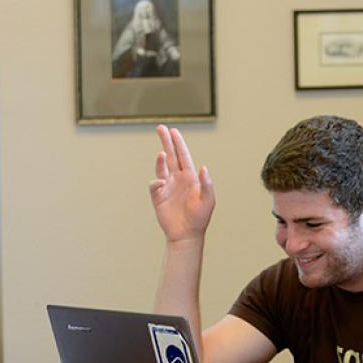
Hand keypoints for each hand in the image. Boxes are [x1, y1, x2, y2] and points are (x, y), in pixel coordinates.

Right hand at [149, 125, 214, 244]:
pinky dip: (156, 182)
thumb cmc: (199, 218)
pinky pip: (154, 185)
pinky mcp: (158, 196)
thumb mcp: (208, 201)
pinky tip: (160, 183)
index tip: (173, 131)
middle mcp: (178, 179)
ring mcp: (167, 187)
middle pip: (171, 156)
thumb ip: (206, 184)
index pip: (183, 156)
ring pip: (161, 167)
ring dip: (161, 160)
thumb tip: (203, 167)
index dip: (178, 143)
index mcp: (190, 178)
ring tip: (163, 155)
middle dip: (166, 142)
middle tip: (160, 128)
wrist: (186, 235)